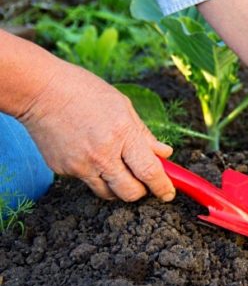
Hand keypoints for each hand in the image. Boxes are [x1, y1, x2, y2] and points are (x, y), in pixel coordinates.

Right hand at [19, 59, 175, 201]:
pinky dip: (95, 174)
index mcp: (123, 134)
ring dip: (119, 187)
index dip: (162, 187)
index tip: (168, 193)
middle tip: (144, 182)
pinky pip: (88, 181)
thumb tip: (164, 154)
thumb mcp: (123, 106)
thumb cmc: (85, 92)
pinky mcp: (64, 170)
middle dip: (141, 191)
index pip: (149, 171)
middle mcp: (102, 154)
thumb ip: (144, 135)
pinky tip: (90, 153)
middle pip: (130, 192)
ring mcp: (81, 165)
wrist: (41, 92)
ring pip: (108, 193)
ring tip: (118, 167)